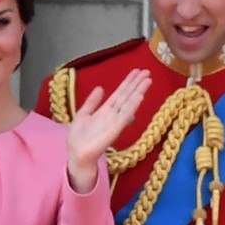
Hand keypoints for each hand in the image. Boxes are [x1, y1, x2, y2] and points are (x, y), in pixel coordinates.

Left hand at [66, 69, 150, 192]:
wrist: (77, 153)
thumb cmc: (78, 137)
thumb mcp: (83, 114)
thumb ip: (92, 102)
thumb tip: (100, 88)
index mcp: (105, 110)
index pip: (120, 93)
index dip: (128, 82)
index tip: (137, 71)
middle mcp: (113, 114)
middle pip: (127, 95)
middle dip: (137, 84)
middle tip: (147, 71)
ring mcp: (115, 121)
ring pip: (129, 103)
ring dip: (138, 91)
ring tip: (147, 80)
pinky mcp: (115, 129)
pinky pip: (125, 116)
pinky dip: (132, 106)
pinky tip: (139, 96)